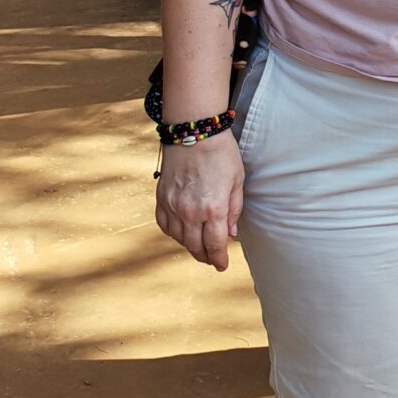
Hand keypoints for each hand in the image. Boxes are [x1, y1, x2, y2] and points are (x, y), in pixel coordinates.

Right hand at [154, 132, 244, 271]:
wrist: (193, 132)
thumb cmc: (221, 154)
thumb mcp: (237, 181)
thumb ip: (234, 210)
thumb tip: (230, 234)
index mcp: (213, 208)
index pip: (215, 245)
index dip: (219, 259)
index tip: (222, 266)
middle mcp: (190, 212)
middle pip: (196, 247)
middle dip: (205, 257)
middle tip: (212, 260)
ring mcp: (172, 206)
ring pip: (179, 239)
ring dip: (190, 246)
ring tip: (199, 247)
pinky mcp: (161, 199)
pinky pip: (165, 226)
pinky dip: (174, 233)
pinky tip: (183, 232)